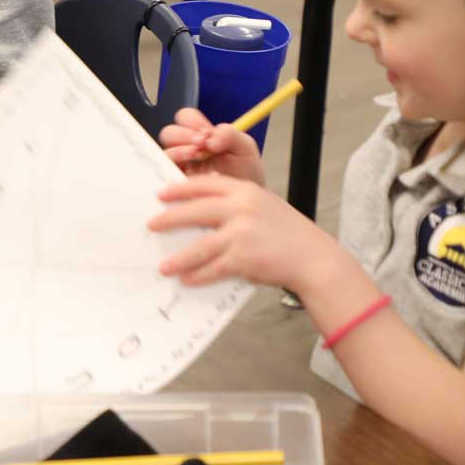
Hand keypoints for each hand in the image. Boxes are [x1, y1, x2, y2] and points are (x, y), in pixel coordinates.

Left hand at [147, 173, 331, 289]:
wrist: (313, 257)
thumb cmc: (288, 233)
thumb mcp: (263, 205)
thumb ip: (236, 204)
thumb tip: (200, 212)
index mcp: (245, 190)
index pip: (204, 185)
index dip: (180, 189)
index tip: (161, 194)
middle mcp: (241, 208)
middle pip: (195, 211)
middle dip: (170, 218)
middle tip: (152, 225)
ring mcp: (241, 233)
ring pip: (200, 246)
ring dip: (179, 258)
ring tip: (164, 266)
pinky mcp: (243, 258)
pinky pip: (213, 268)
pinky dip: (198, 276)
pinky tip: (187, 280)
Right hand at [158, 107, 264, 184]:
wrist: (247, 203)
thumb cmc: (246, 175)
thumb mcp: (245, 149)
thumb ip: (230, 134)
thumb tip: (210, 136)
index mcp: (202, 136)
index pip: (186, 118)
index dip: (192, 122)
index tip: (206, 133)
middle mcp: (187, 149)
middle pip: (170, 133)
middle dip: (183, 135)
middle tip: (201, 144)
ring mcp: (180, 167)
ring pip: (165, 151)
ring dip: (179, 150)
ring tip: (196, 155)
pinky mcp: (176, 185)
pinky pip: (164, 174)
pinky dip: (174, 169)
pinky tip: (188, 172)